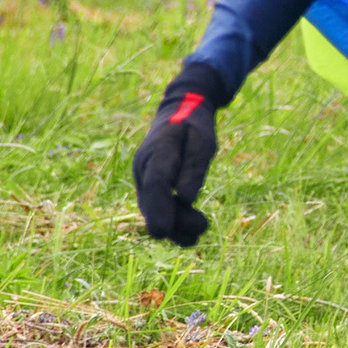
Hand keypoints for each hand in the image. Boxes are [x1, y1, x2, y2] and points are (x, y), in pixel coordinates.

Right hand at [133, 62, 223, 244]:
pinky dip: (173, 223)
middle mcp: (144, 168)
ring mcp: (144, 178)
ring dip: (176, 226)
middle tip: (203, 226)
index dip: (158, 209)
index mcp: (158, 151)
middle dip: (175, 222)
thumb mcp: (202, 141)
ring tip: (202, 227)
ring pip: (153, 210)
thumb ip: (194, 167)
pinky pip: (158, 209)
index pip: (155, 184)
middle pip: (152, 203)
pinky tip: (191, 235)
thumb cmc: (193, 125)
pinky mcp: (150, 187)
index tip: (162, 233)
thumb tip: (185, 199)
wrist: (178, 112)